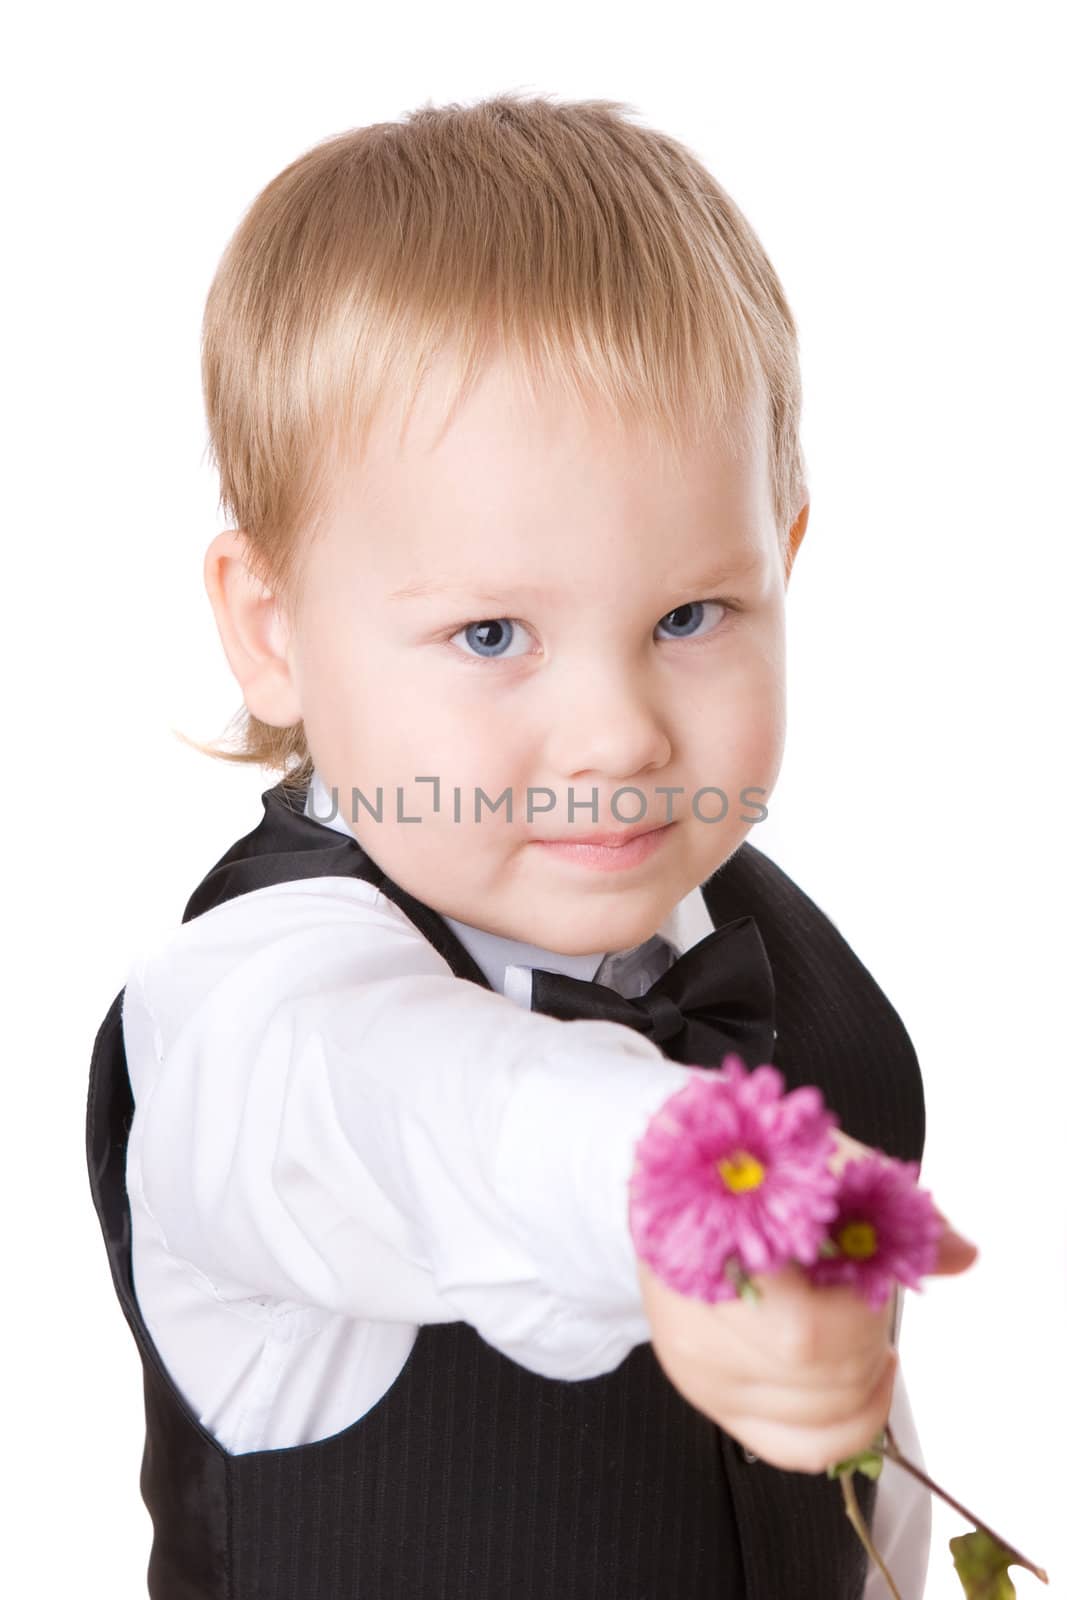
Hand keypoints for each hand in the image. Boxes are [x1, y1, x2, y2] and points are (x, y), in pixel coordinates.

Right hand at [634, 1127, 977, 1473]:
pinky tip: (862, 1383)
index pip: (810, 1336)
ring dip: (863, 1377)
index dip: (862, 1311)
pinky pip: (794, 1448)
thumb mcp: (823, 1165)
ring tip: (859, 1327)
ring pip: (817, 1417)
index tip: (869, 1266)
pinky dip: (845, 1428)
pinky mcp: (709, 1397)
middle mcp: (701, 1333)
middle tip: (868, 1291)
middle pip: (819, 1378)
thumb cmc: (751, 1164)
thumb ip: (893, 1209)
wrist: (667, 1178)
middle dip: (868, 1338)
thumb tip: (961, 1254)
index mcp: (718, 1266)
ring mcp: (702, 1373)